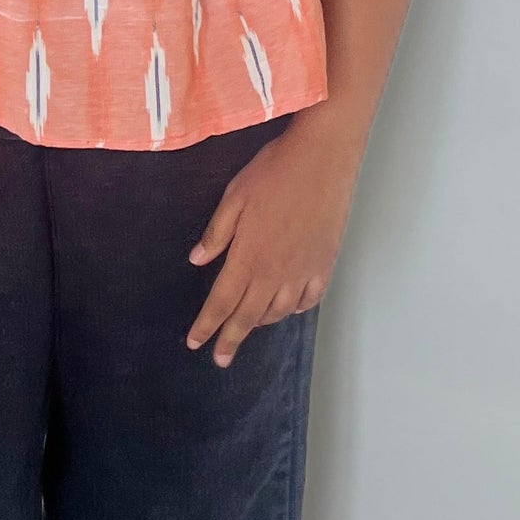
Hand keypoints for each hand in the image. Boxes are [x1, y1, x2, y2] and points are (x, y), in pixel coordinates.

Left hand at [184, 113, 358, 364]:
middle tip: (220, 359)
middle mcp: (275, 272)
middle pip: (249, 316)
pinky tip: (288, 308)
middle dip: (231, 339)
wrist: (322, 160)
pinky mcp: (324, 263)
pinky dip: (295, 309)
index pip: (222, 301)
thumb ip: (217, 232)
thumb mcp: (235, 196)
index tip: (195, 343)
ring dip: (261, 323)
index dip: (207, 325)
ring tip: (250, 327)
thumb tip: (197, 260)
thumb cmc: (274, 172)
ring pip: (278, 311)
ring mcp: (303, 270)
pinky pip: (308, 299)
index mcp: (248, 256)